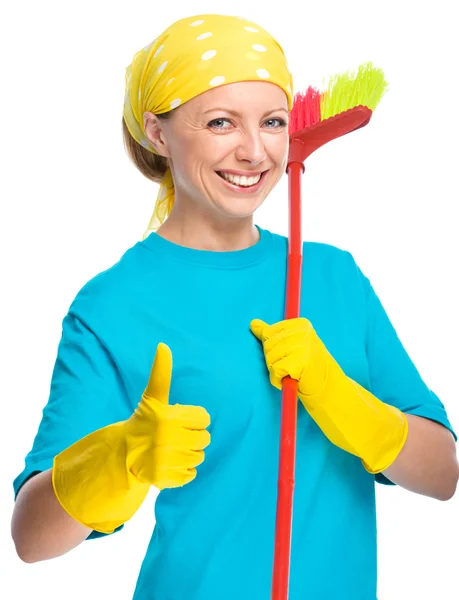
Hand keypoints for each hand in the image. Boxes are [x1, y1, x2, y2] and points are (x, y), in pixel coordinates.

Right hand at [126, 342, 211, 489]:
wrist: (123, 455)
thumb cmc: (145, 421)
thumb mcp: (153, 397)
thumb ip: (161, 373)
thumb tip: (163, 345)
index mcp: (167, 416)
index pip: (205, 418)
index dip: (195, 419)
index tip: (180, 420)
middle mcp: (165, 438)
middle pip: (205, 439)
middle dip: (194, 437)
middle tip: (177, 437)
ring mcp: (164, 460)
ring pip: (199, 457)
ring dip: (190, 455)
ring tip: (173, 450)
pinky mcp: (163, 479)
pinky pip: (191, 475)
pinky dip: (184, 472)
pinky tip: (170, 465)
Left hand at [250, 317, 407, 473]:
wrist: (332, 390)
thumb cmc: (309, 369)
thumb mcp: (292, 346)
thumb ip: (272, 334)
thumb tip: (253, 323)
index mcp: (301, 324)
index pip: (269, 333)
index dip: (274, 349)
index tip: (290, 356)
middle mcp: (303, 331)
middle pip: (267, 344)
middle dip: (273, 360)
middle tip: (293, 367)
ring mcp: (302, 345)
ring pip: (269, 358)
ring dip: (276, 371)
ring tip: (294, 373)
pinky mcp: (300, 360)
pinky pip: (275, 370)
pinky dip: (278, 380)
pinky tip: (293, 380)